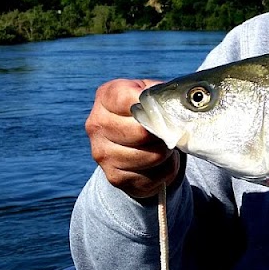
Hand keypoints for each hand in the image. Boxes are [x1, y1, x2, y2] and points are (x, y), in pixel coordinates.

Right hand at [84, 78, 182, 199]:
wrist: (138, 142)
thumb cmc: (148, 111)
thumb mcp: (152, 92)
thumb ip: (160, 93)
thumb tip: (172, 104)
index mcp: (105, 97)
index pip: (127, 100)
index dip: (151, 106)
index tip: (164, 110)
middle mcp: (97, 125)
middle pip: (140, 132)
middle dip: (162, 133)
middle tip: (170, 131)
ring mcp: (103, 153)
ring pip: (149, 157)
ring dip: (165, 152)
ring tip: (166, 145)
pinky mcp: (115, 177)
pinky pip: (152, 176)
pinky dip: (165, 169)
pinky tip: (161, 162)